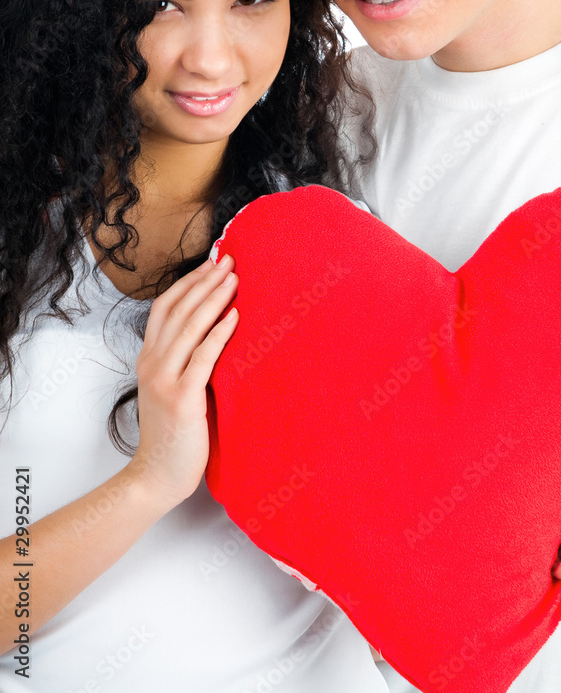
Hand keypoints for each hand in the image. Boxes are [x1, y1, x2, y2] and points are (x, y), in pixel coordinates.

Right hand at [129, 255, 238, 511]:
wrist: (157, 476)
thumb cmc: (173, 434)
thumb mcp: (173, 388)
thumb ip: (186, 361)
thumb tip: (218, 330)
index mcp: (148, 358)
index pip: (165, 307)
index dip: (188, 282)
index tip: (212, 263)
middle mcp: (152, 364)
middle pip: (178, 310)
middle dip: (205, 282)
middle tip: (229, 261)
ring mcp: (164, 380)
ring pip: (189, 327)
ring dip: (214, 299)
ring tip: (234, 279)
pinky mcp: (182, 399)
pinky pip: (202, 358)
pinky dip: (219, 334)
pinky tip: (235, 317)